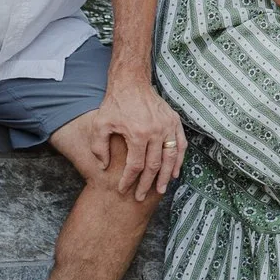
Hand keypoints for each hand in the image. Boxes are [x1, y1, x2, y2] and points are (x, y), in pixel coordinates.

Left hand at [86, 81, 187, 196]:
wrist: (131, 82)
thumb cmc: (114, 104)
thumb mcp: (100, 124)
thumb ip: (99, 147)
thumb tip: (104, 167)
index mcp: (137, 134)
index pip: (135, 165)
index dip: (129, 180)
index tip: (123, 189)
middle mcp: (156, 131)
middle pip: (154, 165)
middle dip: (147, 184)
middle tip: (141, 197)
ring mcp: (168, 126)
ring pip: (170, 157)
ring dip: (166, 176)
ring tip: (160, 190)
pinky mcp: (174, 121)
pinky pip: (180, 144)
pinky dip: (179, 159)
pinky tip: (175, 171)